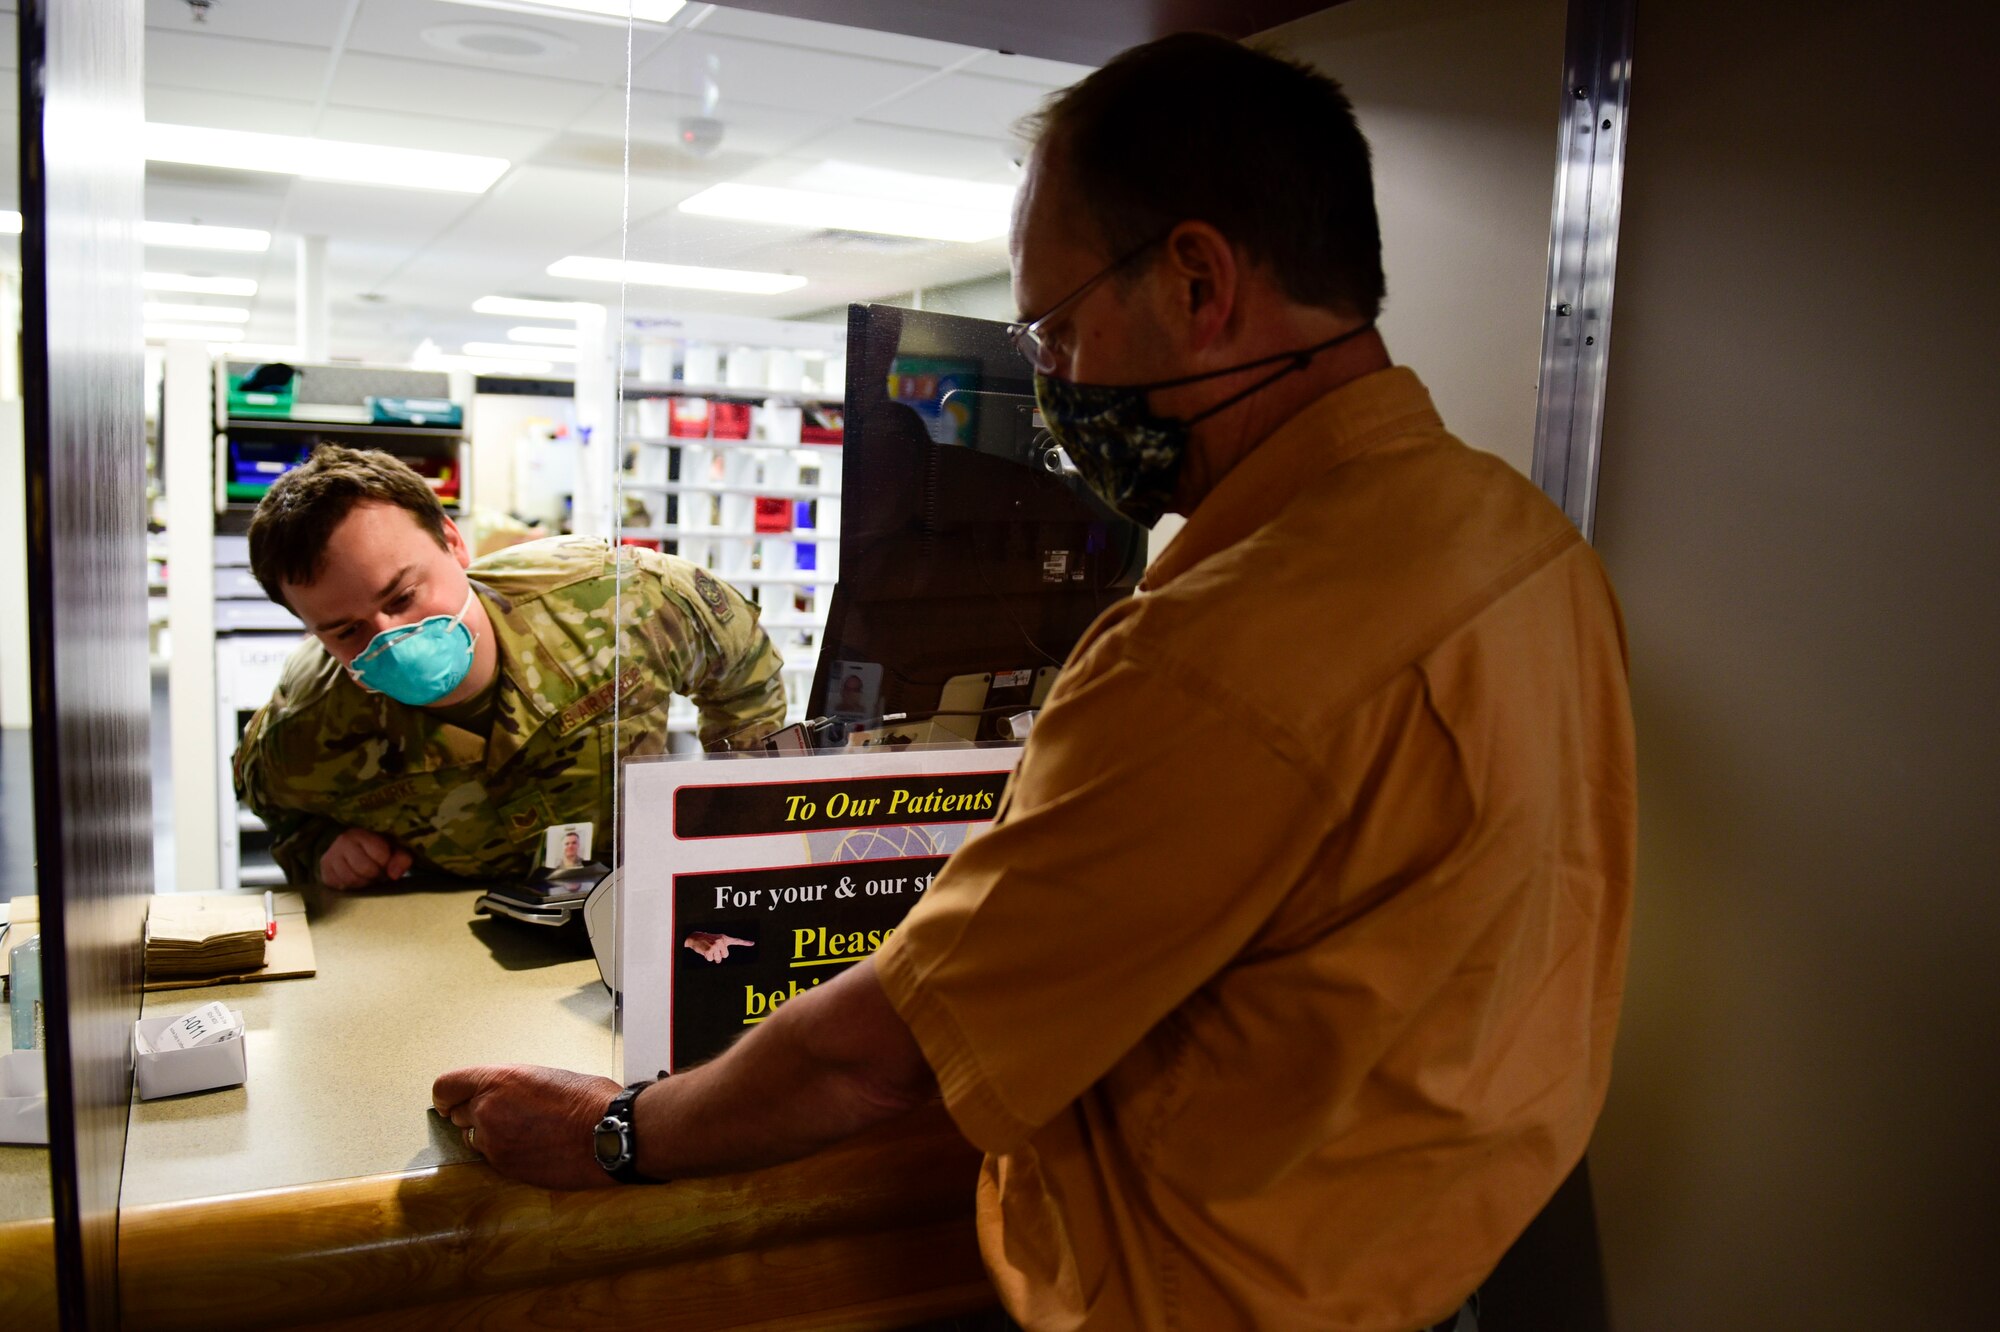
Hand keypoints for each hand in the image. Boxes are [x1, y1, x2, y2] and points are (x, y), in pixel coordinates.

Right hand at [319, 827, 413, 889]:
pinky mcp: (324, 872)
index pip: (380, 854)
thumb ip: (401, 858)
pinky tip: (356, 880)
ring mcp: (330, 857)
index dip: (387, 863)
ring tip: (368, 877)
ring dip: (364, 883)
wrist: (351, 849)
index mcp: (363, 832)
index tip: (386, 863)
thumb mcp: (394, 848)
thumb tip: (394, 875)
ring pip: (351, 880)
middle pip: (365, 869)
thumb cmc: (378, 849)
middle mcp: (343, 841)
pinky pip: (340, 887)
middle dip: (376, 875)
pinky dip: (351, 888)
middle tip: (378, 874)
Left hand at [432, 1064, 625, 1190]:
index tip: (446, 1102)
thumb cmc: (589, 1100)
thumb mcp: (546, 1076)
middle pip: (458, 1115)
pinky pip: (492, 1158)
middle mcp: (488, 1110)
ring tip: (521, 1132)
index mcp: (499, 1080)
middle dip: (473, 1114)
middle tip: (499, 1115)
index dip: (445, 1095)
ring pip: (474, 1139)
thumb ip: (513, 1086)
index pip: (446, 1086)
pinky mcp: (505, 1167)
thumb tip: (505, 1095)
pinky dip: (505, 1153)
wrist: (607, 1135)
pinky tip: (531, 1147)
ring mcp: (495, 1143)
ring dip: (489, 1136)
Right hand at [683, 932, 753, 962]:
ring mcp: (715, 946)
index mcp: (724, 938)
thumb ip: (723, 946)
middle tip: (713, 950)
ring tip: (708, 950)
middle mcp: (721, 941)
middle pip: (725, 956)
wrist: (695, 937)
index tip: (753, 943)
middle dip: (719, 955)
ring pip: (718, 959)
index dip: (745, 942)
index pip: (736, 940)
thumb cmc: (707, 940)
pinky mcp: (709, 950)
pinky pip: (711, 960)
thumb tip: (723, 957)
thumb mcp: (717, 940)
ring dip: (713, 957)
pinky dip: (707, 957)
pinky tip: (704, 951)